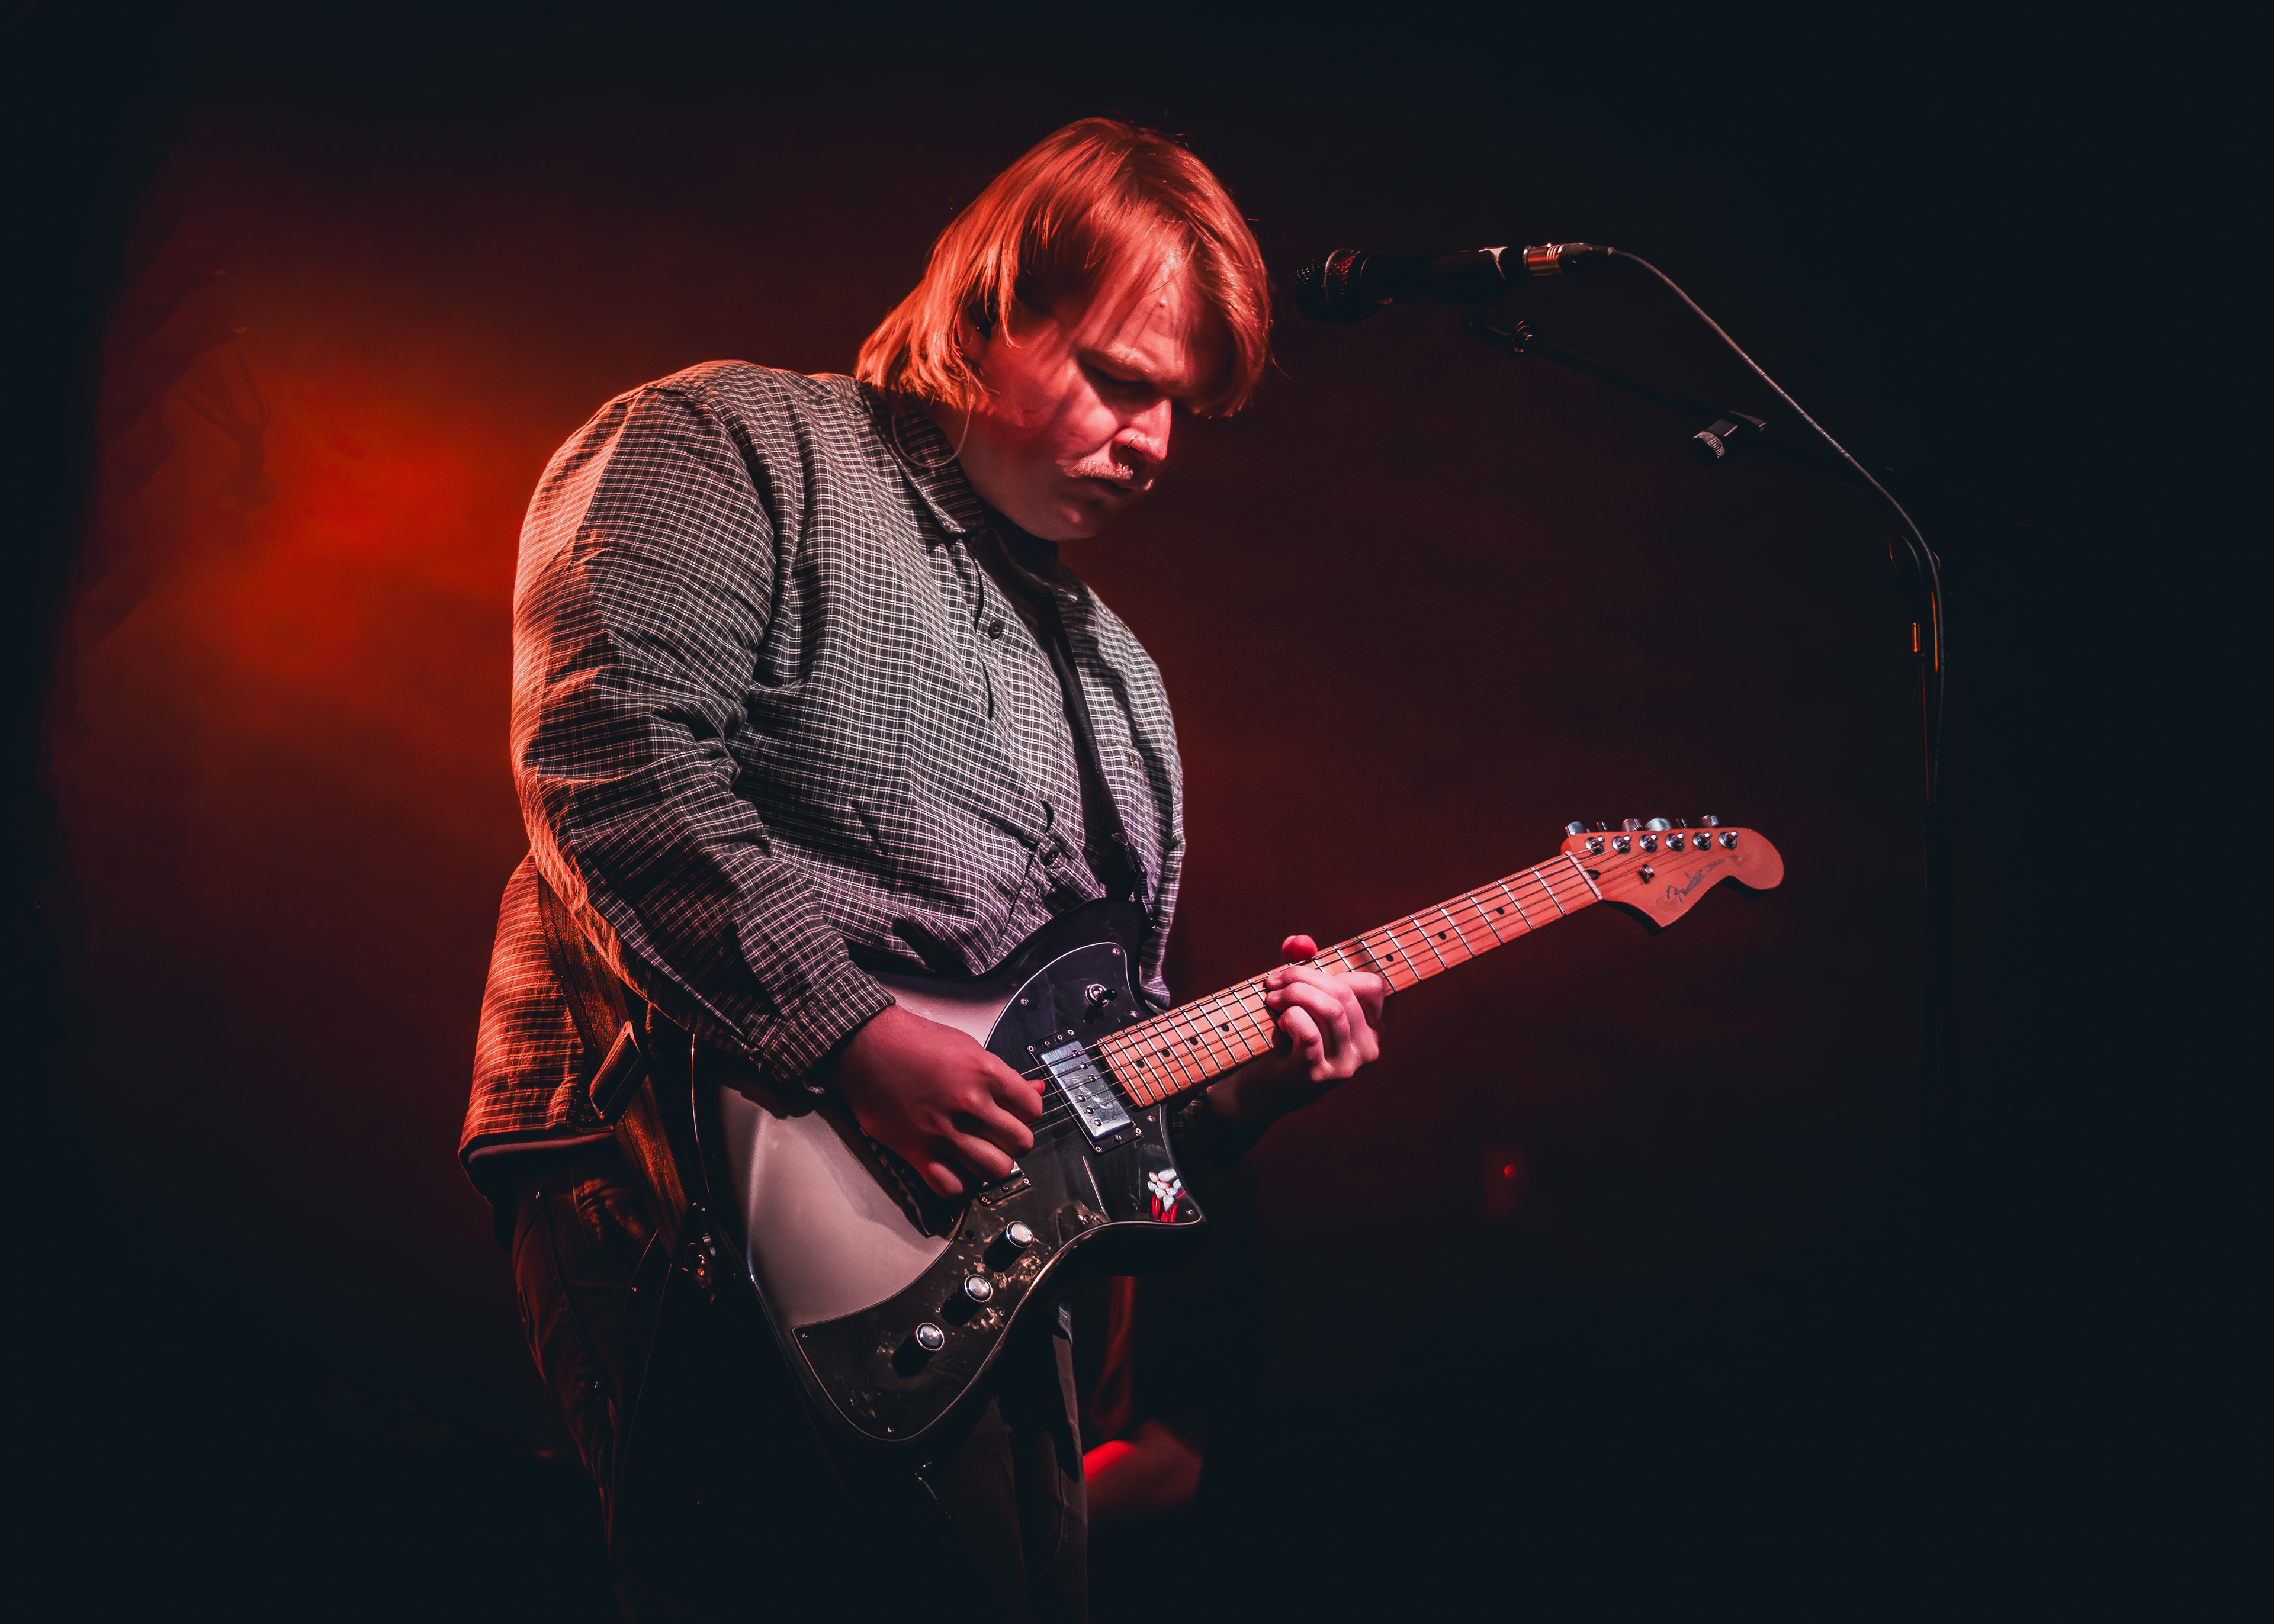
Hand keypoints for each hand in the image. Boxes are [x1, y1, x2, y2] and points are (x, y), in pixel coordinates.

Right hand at [831, 1005, 1043, 1197]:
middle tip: (999, 1135)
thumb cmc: (911, 1041)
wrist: (865, 1045)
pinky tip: (958, 1171)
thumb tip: (1034, 1089)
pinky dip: (960, 1185)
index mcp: (985, 1073)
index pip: (1032, 1110)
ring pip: (995, 1170)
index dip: (1026, 1113)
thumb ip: (1002, 1073)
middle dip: (1013, 1141)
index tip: (1015, 1114)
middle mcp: (968, 1103)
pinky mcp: (917, 1150)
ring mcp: (943, 1130)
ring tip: (982, 1154)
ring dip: (992, 1165)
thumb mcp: (966, 1046)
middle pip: (1020, 1143)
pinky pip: (953, 1187)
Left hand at [1207, 935, 1385, 1126]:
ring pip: (1331, 1009)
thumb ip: (1298, 972)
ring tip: (1271, 998)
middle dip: (1303, 978)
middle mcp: (1367, 1050)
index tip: (1296, 973)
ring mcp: (1346, 1066)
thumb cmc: (1281, 1045)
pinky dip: (1291, 1018)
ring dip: (1294, 994)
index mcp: (1370, 1031)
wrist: (1258, 1093)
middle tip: (1273, 980)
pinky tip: (1278, 1023)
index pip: (1371, 987)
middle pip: (1345, 994)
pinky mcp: (1318, 1075)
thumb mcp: (1296, 1006)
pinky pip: (1310, 1033)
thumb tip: (1294, 941)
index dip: (1333, 972)